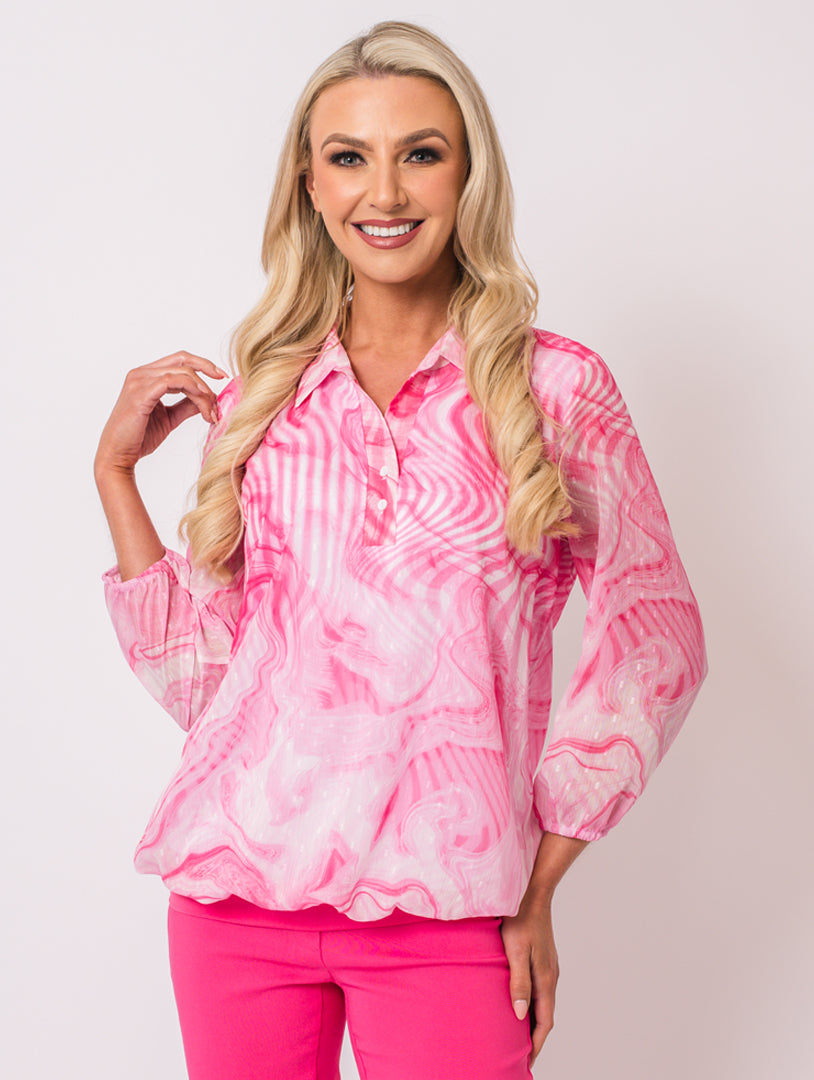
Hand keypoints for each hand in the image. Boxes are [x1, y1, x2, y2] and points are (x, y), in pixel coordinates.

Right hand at [95, 351, 226, 477]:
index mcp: (147, 376)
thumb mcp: (170, 418)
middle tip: (223, 380)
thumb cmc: (140, 437)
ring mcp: (139, 381)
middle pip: (182, 359)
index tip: (221, 377)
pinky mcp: (140, 394)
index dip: (202, 365)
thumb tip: (207, 399)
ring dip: (202, 390)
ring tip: (211, 410)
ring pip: (181, 373)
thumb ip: (187, 405)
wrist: (119, 455)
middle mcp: (141, 373)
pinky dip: (191, 389)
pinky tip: (201, 401)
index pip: (179, 361)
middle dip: (207, 368)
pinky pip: (171, 381)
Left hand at [500, 897, 558, 1069]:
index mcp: (546, 979)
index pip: (544, 1021)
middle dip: (535, 1037)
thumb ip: (518, 983)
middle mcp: (550, 976)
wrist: (531, 893)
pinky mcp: (542, 958)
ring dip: (533, 1020)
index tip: (527, 1061)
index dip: (536, 1044)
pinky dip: (532, 1003)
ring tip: (518, 1035)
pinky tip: (519, 1002)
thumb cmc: (519, 920)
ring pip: (543, 1002)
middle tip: (521, 1055)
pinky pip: (539, 989)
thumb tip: (520, 1015)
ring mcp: (548, 966)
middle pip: (545, 1015)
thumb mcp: (515, 952)